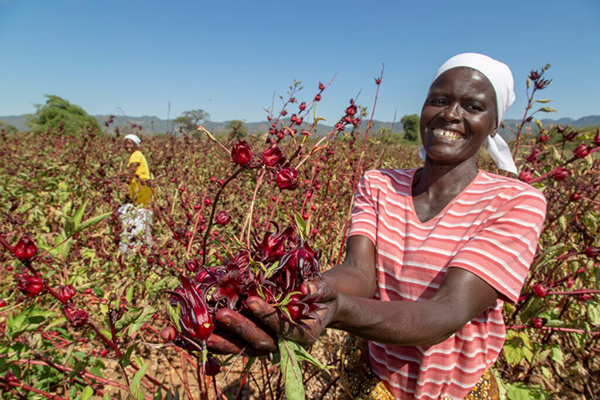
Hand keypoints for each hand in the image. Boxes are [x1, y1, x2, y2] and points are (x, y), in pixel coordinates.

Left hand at [207, 277, 339, 354]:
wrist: (319, 305)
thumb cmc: (324, 295)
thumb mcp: (328, 289)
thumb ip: (319, 288)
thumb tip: (306, 287)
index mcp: (305, 334)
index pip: (284, 328)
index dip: (268, 316)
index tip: (252, 300)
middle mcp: (285, 343)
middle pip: (261, 341)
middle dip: (240, 328)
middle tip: (221, 314)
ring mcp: (269, 343)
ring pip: (246, 348)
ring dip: (224, 342)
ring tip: (204, 332)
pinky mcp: (257, 340)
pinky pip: (238, 344)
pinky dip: (221, 341)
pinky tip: (203, 334)